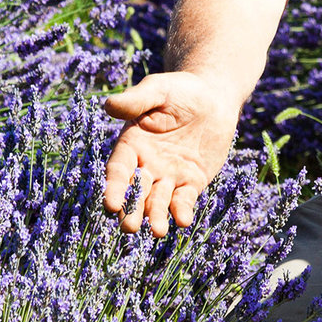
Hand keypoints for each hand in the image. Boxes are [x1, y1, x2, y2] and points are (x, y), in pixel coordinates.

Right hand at [101, 72, 239, 236]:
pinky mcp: (191, 182)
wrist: (213, 98)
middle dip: (132, 211)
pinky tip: (183, 220)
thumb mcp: (158, 90)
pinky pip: (184, 200)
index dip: (114, 188)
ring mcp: (169, 176)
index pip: (119, 171)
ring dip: (156, 217)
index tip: (111, 205)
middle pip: (136, 193)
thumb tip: (109, 105)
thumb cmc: (180, 90)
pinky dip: (182, 211)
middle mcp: (146, 165)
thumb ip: (136, 100)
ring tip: (158, 231)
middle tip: (129, 228)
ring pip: (158, 202)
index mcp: (132, 145)